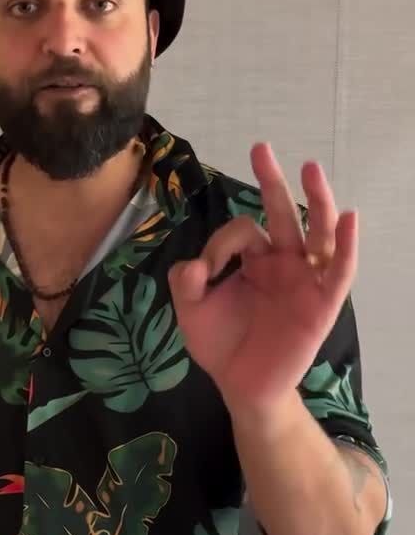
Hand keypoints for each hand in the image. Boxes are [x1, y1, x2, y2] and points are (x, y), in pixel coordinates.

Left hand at [167, 143, 357, 417]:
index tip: (204, 271)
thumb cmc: (221, 344)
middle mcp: (282, 262)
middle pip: (282, 214)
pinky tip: (349, 218)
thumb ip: (186, 284)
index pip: (242, 231)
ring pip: (316, 233)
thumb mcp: (192, 312)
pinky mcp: (321, 303)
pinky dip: (346, 245)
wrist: (242, 387)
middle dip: (272, 181)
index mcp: (253, 259)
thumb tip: (193, 265)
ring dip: (317, 202)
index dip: (221, 244)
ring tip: (312, 170)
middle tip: (260, 148)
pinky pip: (338, 270)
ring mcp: (304, 280)